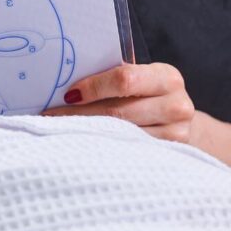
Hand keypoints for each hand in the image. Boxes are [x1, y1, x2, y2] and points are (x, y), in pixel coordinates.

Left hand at [43, 63, 194, 142]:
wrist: (178, 120)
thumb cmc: (148, 95)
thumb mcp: (141, 78)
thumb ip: (116, 77)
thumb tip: (69, 86)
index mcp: (167, 77)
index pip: (125, 79)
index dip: (93, 86)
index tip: (68, 94)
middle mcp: (177, 104)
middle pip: (119, 111)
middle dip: (81, 113)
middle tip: (52, 115)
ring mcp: (175, 132)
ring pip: (120, 133)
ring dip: (87, 131)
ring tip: (64, 129)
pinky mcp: (169, 152)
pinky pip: (128, 150)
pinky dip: (103, 145)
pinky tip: (88, 142)